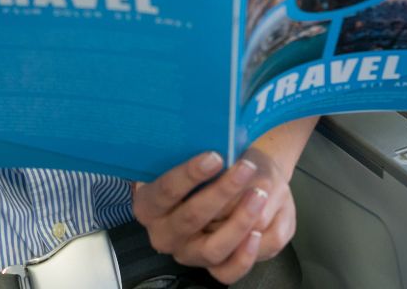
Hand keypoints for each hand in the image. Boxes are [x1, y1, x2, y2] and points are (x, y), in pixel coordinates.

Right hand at [131, 145, 293, 283]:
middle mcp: (164, 234)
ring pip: (212, 249)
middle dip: (222, 192)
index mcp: (149, 204)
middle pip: (191, 218)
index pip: (166, 190)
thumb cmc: (200, 162)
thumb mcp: (185, 150)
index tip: (216, 156)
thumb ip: (190, 146)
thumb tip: (210, 133)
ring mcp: (187, 253)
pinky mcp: (210, 267)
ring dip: (238, 221)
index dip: (190, 174)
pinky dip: (243, 256)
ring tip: (258, 195)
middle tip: (245, 168)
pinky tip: (255, 234)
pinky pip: (227, 272)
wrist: (214, 180)